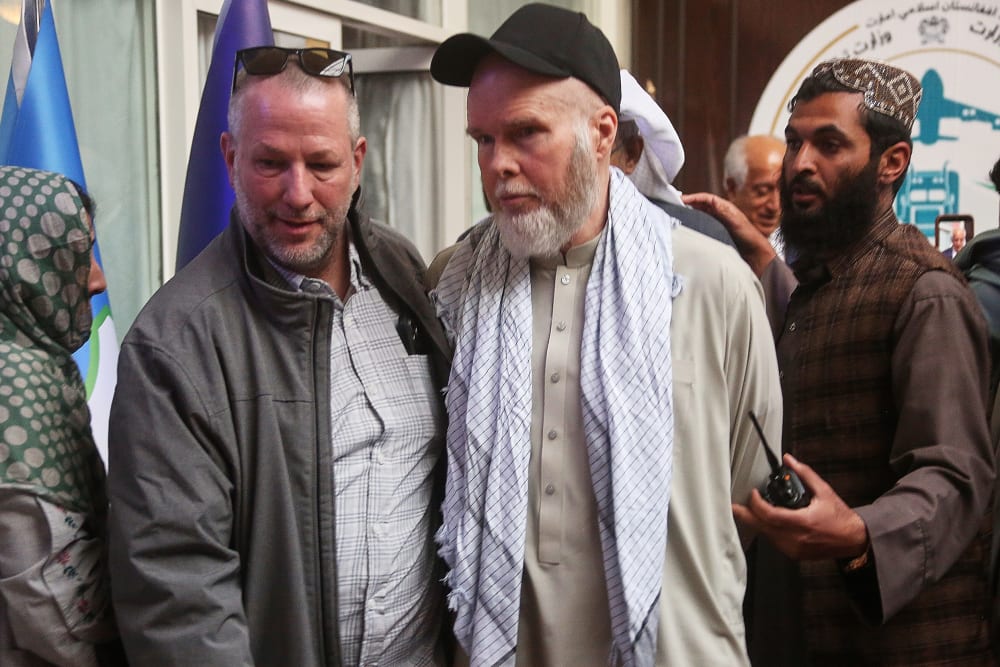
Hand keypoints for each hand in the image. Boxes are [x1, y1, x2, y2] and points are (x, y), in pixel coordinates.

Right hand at [682, 192, 776, 275]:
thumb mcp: (735, 221)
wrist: (756, 256)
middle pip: (700, 206)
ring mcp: (716, 226)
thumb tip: (709, 202)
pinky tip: (686, 232)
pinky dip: (692, 228)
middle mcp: (719, 216)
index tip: (681, 200)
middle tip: (674, 206)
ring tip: (677, 217)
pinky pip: (700, 230)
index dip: (693, 198)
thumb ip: (722, 211)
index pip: (705, 199)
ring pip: (699, 217)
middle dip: (688, 205)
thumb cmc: (750, 238)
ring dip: (688, 216)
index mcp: (725, 208)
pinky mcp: (714, 237)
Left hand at [732, 453, 868, 560]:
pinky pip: (774, 542)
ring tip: (753, 511)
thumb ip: (804, 474)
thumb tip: (789, 460)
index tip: (753, 494)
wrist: (853, 539)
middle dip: (746, 516)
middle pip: (762, 527)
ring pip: (767, 535)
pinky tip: (769, 522)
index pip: (770, 515)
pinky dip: (769, 531)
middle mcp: (796, 538)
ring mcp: (794, 549)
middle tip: (735, 507)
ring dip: (758, 523)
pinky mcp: (795, 555)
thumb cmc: (840, 517)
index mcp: (803, 522)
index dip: (756, 504)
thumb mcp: (824, 491)